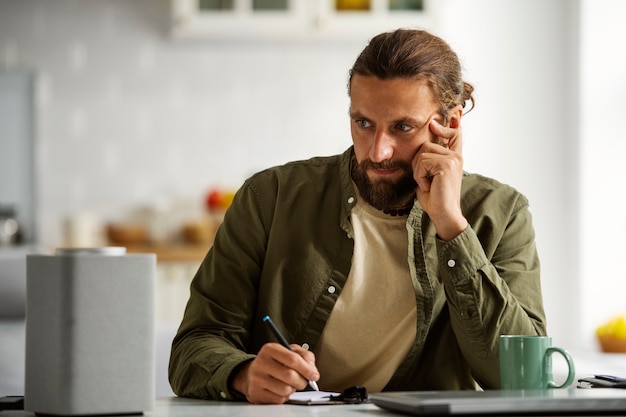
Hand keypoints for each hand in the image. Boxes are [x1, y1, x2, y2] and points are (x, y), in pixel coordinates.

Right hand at [231, 343, 319, 403]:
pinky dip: (284, 396)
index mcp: (270, 349)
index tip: (314, 375)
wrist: (253, 373)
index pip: (293, 359)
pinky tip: (280, 390)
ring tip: (289, 384)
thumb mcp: (290, 352)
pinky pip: (279, 399)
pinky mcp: (256, 393)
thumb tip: (312, 371)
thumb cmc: (275, 362)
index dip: (307, 369)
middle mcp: (261, 362)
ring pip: (285, 389)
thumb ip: (305, 356)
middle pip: (290, 375)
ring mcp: (257, 379)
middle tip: (303, 381)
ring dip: (293, 389)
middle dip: (302, 381)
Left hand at [413, 116, 467, 240]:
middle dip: (417, 162)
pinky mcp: (448, 165)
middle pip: (426, 145)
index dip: (446, 124)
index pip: (454, 133)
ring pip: (422, 153)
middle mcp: (456, 155)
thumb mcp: (429, 174)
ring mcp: (453, 159)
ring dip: (417, 171)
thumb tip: (422, 146)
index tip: (435, 121)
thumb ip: (428, 159)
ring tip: (427, 183)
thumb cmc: (434, 197)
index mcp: (454, 156)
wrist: (443, 214)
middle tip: (425, 179)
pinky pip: (422, 163)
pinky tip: (428, 186)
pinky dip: (419, 176)